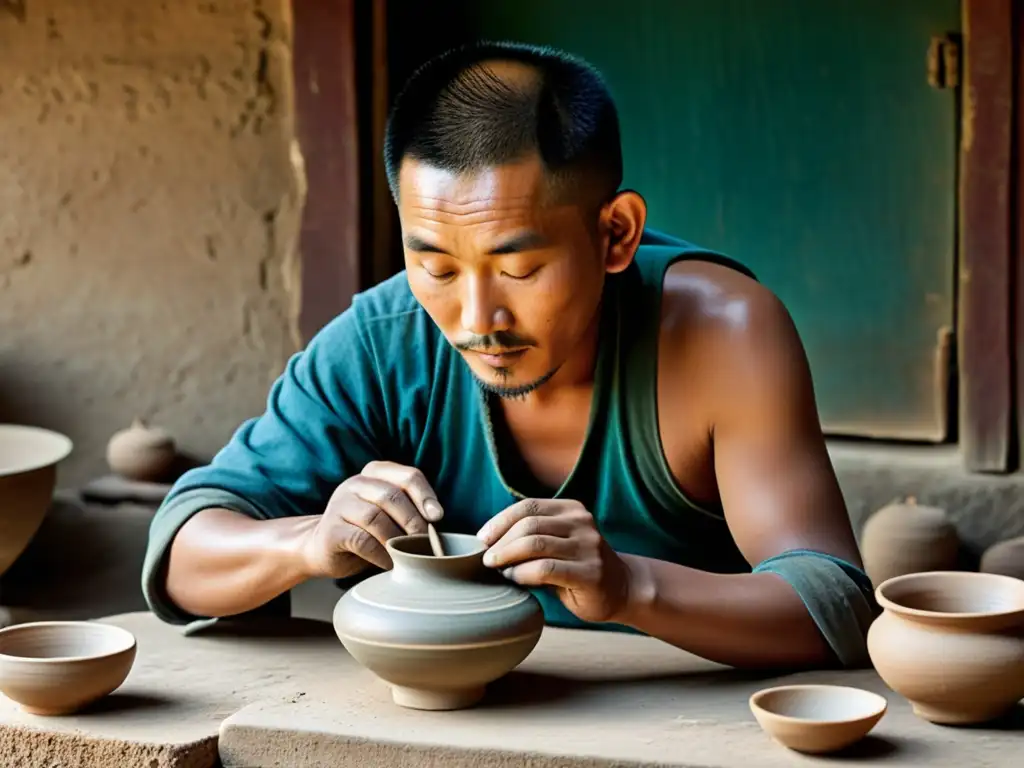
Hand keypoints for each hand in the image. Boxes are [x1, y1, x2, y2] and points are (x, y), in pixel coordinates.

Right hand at [300, 461, 442, 578]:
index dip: (426, 496)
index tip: (438, 517)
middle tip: (425, 544)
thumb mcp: (388, 513)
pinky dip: (381, 554)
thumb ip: (408, 509)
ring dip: (397, 540)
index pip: (408, 476)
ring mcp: (340, 505)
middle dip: (413, 521)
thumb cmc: (366, 532)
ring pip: (375, 517)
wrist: (321, 549)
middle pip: (392, 496)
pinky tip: (389, 563)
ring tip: (408, 556)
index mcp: (375, 473)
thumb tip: (438, 524)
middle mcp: (356, 483)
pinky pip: (361, 540)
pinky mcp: (331, 530)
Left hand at [476, 499, 629, 622]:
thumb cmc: (578, 567)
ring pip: (535, 544)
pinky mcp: (590, 573)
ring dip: (508, 557)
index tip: (483, 538)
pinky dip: (523, 573)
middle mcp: (582, 523)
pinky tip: (515, 579)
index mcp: (572, 510)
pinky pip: (546, 569)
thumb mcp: (558, 542)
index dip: (501, 521)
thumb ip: (533, 536)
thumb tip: (487, 542)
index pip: (528, 507)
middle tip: (486, 559)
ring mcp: (589, 547)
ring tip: (497, 568)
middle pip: (529, 525)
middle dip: (501, 542)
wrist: (621, 589)